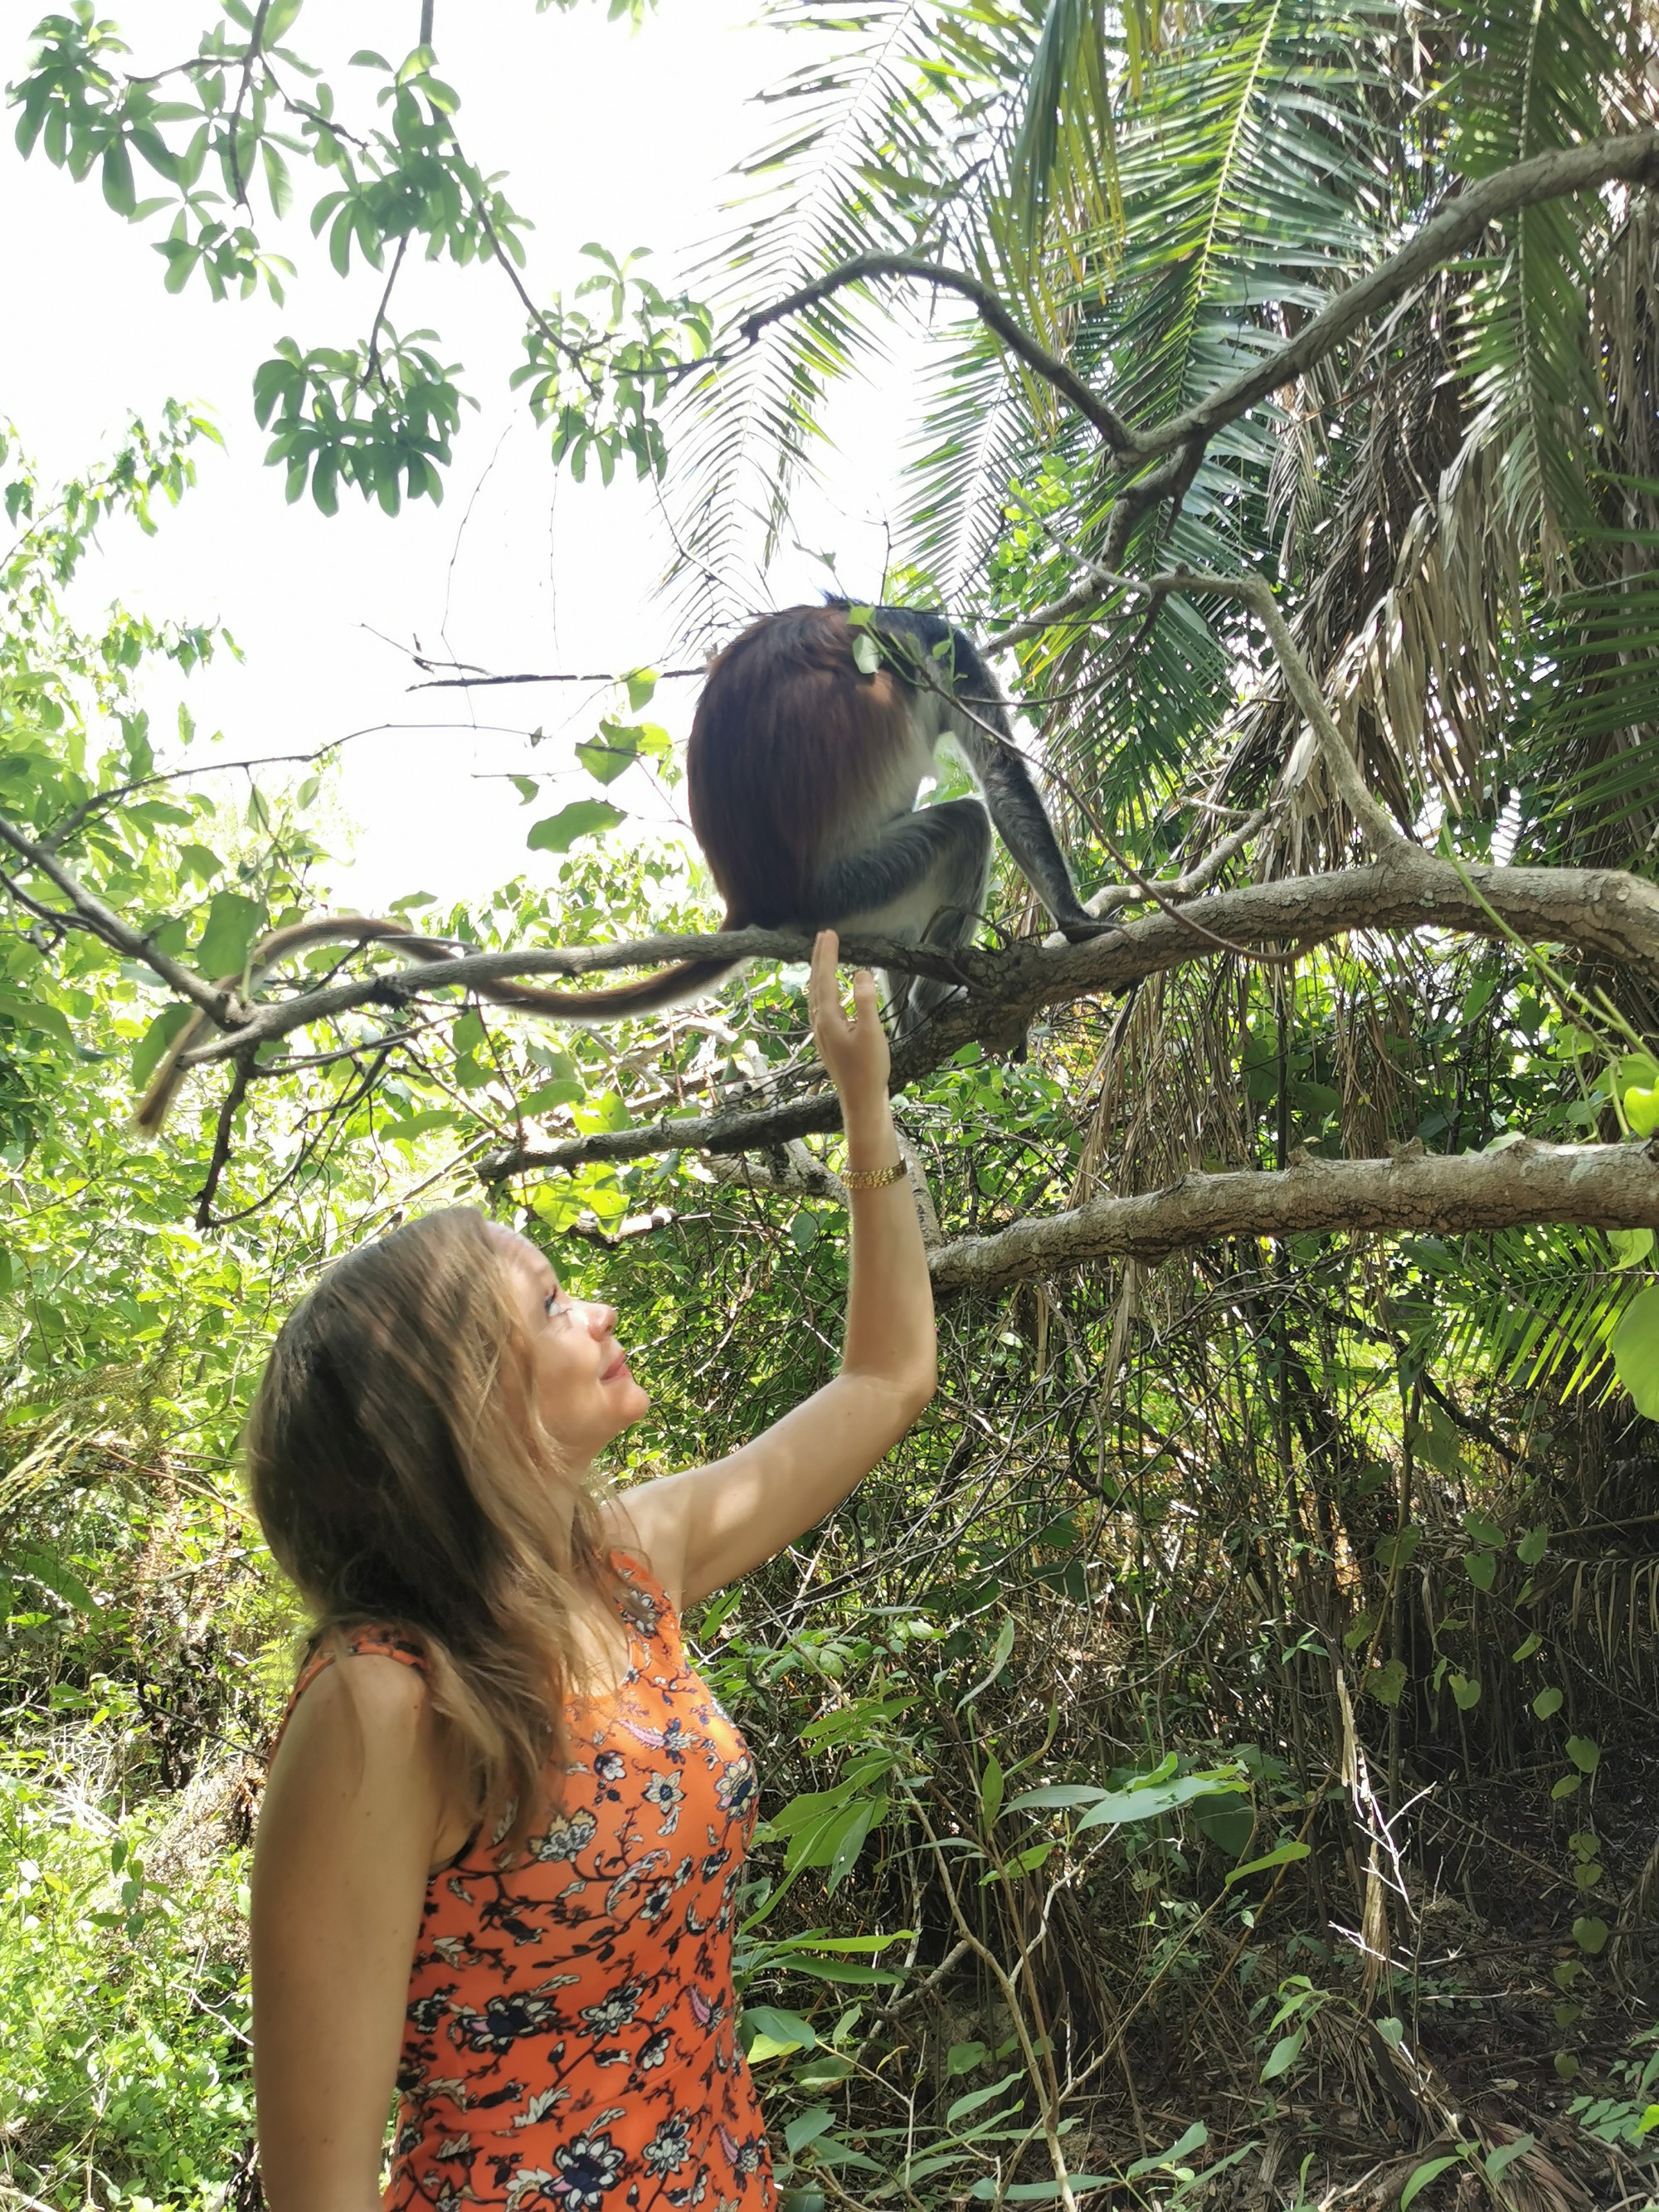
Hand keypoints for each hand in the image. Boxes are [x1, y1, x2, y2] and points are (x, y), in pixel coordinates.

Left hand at [807, 931, 889, 1118]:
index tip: (829, 933)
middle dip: (819, 958)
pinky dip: (823, 991)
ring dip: (819, 974)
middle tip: (823, 936)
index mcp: (828, 1019)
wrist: (862, 1102)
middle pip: (816, 984)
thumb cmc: (869, 1070)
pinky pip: (821, 1006)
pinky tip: (829, 994)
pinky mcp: (829, 1041)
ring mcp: (822, 1033)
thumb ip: (866, 1002)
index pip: (825, 978)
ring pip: (816, 995)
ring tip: (822, 957)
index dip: (828, 955)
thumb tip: (861, 974)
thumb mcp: (872, 1033)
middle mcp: (820, 1024)